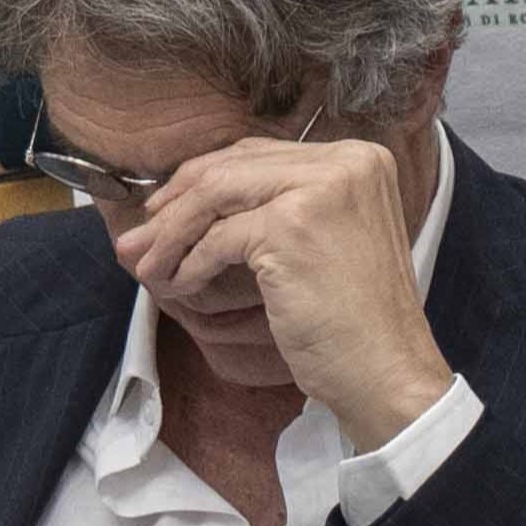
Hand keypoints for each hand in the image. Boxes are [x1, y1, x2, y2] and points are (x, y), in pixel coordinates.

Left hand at [123, 132, 461, 444]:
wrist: (387, 372)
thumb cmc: (355, 319)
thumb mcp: (324, 239)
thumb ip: (276, 202)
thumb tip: (183, 196)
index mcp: (359, 158)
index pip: (256, 153)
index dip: (201, 179)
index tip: (164, 209)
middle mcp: (345, 162)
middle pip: (229, 168)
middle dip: (173, 205)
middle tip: (138, 240)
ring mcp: (320, 190)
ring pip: (214, 196)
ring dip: (170, 235)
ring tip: (146, 265)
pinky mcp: (291, 227)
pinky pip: (217, 238)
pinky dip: (189, 263)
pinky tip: (180, 286)